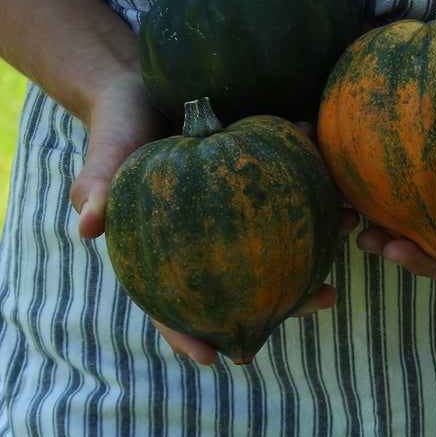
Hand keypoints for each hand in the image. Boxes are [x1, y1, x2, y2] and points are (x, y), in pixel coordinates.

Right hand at [73, 100, 353, 364]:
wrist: (146, 76)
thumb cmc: (119, 122)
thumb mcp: (107, 151)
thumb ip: (97, 185)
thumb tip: (87, 228)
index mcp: (169, 248)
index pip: (174, 303)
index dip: (190, 334)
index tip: (215, 360)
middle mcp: (210, 236)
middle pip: (248, 282)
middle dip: (289, 298)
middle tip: (325, 299)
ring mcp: (239, 207)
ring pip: (282, 238)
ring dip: (320, 240)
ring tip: (349, 231)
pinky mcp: (260, 172)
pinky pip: (293, 184)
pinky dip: (316, 182)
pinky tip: (340, 177)